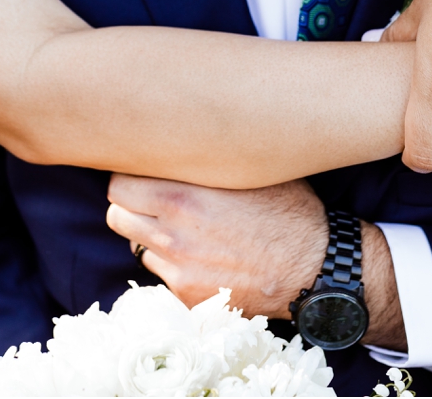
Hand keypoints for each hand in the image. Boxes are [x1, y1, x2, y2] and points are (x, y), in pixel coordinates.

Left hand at [105, 176, 324, 317]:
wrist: (315, 268)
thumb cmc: (288, 210)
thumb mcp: (249, 170)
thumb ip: (204, 160)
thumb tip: (177, 136)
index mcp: (183, 197)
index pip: (119, 183)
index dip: (131, 176)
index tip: (146, 173)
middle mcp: (174, 235)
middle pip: (117, 215)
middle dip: (130, 205)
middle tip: (153, 199)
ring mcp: (179, 269)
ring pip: (136, 244)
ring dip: (150, 235)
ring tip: (184, 227)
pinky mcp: (189, 297)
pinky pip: (160, 273)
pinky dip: (172, 263)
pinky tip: (201, 254)